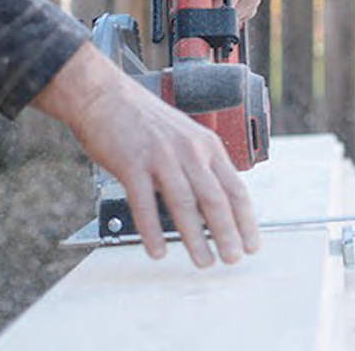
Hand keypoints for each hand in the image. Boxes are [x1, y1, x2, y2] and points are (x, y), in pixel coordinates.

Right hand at [34, 44, 261, 265]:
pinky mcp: (132, 164)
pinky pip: (144, 204)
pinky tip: (158, 250)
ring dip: (196, 238)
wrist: (103, 94)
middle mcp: (188, 150)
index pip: (235, 187)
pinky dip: (153, 231)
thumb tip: (210, 207)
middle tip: (233, 258)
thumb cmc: (140, 118)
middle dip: (227, 234)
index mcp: (205, 144)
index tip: (251, 242)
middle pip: (215, 198)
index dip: (246, 219)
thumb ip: (197, 167)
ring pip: (185, 203)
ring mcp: (160, 156)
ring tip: (203, 260)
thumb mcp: (182, 136)